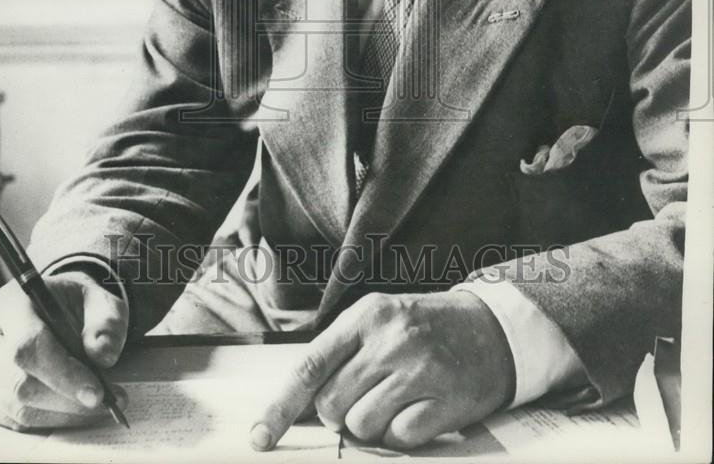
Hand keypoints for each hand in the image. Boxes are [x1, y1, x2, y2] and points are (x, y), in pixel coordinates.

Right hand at [0, 270, 128, 430]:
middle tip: (105, 401)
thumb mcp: (99, 300)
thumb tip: (102, 355)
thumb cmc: (74, 303)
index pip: (28, 344)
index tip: (97, 392)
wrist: (50, 305)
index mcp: (13, 302)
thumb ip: (106, 322)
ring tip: (97, 407)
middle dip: (66, 399)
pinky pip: (12, 420)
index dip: (62, 374)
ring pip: (16, 406)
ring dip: (61, 414)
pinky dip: (47, 421)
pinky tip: (73, 410)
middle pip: (18, 382)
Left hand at [250, 290, 513, 451]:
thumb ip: (340, 355)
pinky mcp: (446, 399)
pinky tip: (418, 410)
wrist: (493, 329)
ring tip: (395, 401)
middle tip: (365, 397)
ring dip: (372, 426)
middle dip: (339, 414)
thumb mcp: (380, 322)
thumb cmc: (425, 328)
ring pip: (362, 427)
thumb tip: (296, 406)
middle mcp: (390, 339)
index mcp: (366, 315)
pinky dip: (401, 435)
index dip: (280, 407)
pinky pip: (400, 439)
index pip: (310, 366)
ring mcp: (419, 369)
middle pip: (332, 404)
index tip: (260, 438)